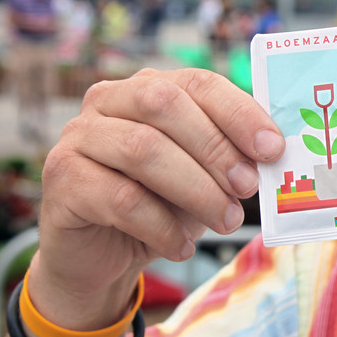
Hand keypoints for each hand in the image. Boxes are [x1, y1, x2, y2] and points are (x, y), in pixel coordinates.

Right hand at [34, 68, 283, 327]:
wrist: (100, 254)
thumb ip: (229, 158)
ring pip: (143, 150)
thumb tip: (274, 155)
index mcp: (147, 87)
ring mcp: (77, 136)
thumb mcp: (201, 176)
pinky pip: (119, 199)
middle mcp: (107, 100)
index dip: (238, 113)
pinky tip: (181, 246)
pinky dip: (161, 226)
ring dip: (196, 189)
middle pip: (165, 106)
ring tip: (226, 221)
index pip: (197, 82)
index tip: (272, 149)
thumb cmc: (158, 204)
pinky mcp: (61, 180)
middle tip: (248, 188)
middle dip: (215, 148)